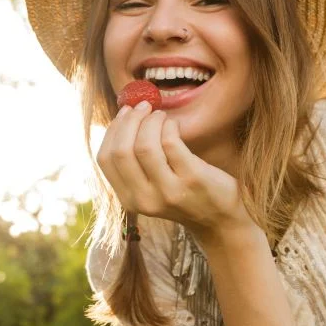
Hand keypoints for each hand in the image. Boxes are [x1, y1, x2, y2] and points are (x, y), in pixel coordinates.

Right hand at [96, 101, 251, 239]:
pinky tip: (174, 125)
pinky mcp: (192, 179)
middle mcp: (145, 199)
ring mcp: (168, 191)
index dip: (113, 130)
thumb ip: (135, 164)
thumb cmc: (184, 194)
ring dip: (151, 121)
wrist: (220, 218)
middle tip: (144, 107)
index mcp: (129, 200)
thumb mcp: (152, 188)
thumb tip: (124, 118)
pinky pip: (171, 142)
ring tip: (161, 115)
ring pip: (144, 145)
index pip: (105, 159)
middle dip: (130, 121)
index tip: (125, 113)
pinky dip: (169, 126)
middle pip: (121, 151)